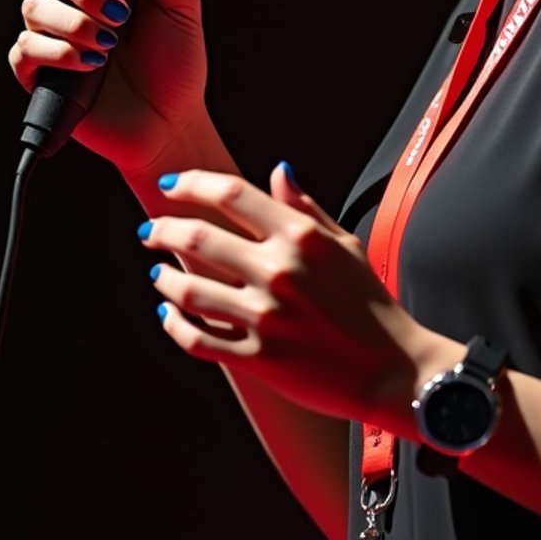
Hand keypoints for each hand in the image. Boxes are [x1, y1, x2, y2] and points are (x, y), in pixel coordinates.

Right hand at [9, 0, 210, 175]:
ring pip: (33, 6)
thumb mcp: (182, 6)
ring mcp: (52, 33)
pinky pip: (25, 49)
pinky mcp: (39, 71)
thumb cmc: (177, 62)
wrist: (170, 121)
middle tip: (121, 14)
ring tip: (110, 46)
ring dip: (75, 24)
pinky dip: (59, 54)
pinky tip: (91, 65)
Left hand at [141, 164, 432, 426]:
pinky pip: (198, 340)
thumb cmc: (370, 303)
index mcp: (301, 236)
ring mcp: (266, 317)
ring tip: (156, 272)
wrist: (391, 368)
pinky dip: (174, 325)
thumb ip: (306, 207)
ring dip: (162, 277)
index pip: (232, 193)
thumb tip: (276, 171)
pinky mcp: (259, 359)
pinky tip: (168, 313)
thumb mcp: (345, 244)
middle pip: (198, 237)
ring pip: (189, 290)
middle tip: (148, 229)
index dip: (192, 183)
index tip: (170, 184)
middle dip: (162, 229)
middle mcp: (280, 271)